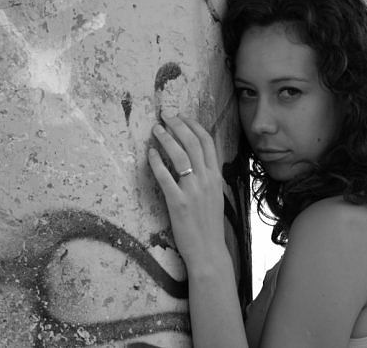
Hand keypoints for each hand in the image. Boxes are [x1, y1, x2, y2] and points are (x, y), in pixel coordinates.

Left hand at [148, 113, 225, 269]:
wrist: (209, 251)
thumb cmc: (209, 226)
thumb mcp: (215, 197)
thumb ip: (208, 178)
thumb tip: (196, 163)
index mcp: (216, 177)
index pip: (208, 142)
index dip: (193, 126)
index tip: (182, 117)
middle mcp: (207, 179)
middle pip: (193, 143)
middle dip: (178, 125)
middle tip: (165, 116)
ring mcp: (193, 190)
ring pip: (180, 155)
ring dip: (166, 138)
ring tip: (155, 130)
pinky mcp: (179, 202)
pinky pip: (166, 177)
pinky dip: (157, 162)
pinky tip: (150, 154)